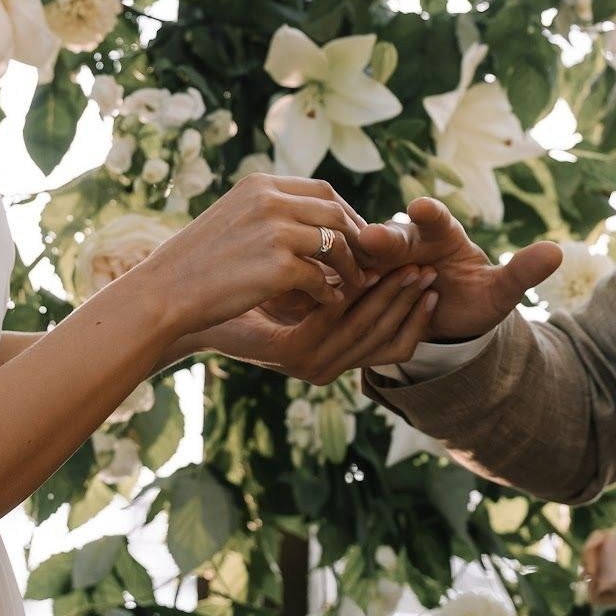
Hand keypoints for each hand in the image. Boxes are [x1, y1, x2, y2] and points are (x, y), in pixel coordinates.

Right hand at [130, 174, 368, 335]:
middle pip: (336, 213)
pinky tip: (327, 302)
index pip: (322, 190)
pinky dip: (329, 292)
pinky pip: (321, 279)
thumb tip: (312, 221)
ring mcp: (275, 232)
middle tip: (365, 261)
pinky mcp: (278, 267)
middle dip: (357, 238)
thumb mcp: (232, 217)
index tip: (354, 237)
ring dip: (350, 267)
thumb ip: (268, 211)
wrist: (164, 292)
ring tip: (353, 284)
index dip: (346, 214)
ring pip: (336, 244)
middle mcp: (269, 200)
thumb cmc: (195, 262)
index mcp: (259, 185)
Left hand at [197, 265, 440, 383]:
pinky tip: (372, 272)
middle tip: (432, 271)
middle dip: (410, 302)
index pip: (387, 341)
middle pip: (382, 336)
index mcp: (330, 355)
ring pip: (366, 329)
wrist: (181, 307)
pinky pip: (339, 322)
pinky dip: (360, 297)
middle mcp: (325, 367)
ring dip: (394, 300)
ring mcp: (310, 364)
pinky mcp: (295, 354)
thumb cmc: (231, 289)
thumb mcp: (290, 281)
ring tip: (414, 273)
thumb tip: (363, 248)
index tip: (434, 276)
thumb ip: (323, 277)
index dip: (413, 313)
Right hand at [346, 197, 563, 342]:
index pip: (436, 218)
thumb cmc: (475, 299)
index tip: (420, 207)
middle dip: (382, 237)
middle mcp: (408, 243)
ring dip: (354, 264)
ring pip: (364, 258)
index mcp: (442, 235)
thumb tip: (558, 251)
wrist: (447, 322)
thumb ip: (522, 272)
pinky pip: (347, 283)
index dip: (428, 211)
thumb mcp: (500, 292)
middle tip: (369, 239)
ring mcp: (380, 264)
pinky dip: (336, 286)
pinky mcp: (361, 285)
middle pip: (394, 236)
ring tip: (345, 272)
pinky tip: (321, 292)